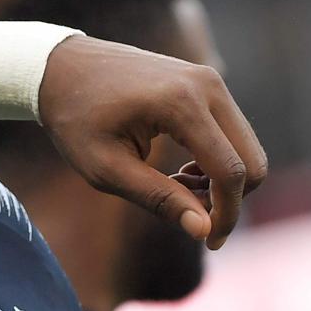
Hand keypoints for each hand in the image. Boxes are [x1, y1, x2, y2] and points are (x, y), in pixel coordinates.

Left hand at [38, 37, 267, 249]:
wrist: (59, 68)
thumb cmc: (74, 119)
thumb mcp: (104, 168)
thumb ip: (157, 198)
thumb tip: (203, 230)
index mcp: (180, 103)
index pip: (231, 171)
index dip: (227, 214)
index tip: (208, 242)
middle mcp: (205, 85)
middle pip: (252, 160)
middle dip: (229, 198)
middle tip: (184, 210)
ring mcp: (209, 79)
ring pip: (246, 147)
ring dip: (222, 179)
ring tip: (173, 185)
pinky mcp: (205, 82)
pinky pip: (232, 132)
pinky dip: (218, 159)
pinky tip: (181, 170)